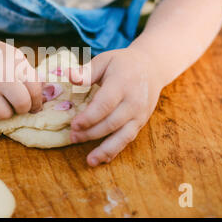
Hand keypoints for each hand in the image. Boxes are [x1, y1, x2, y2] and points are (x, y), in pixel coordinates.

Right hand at [0, 33, 42, 120]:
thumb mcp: (16, 58)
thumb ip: (30, 76)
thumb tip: (45, 98)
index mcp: (14, 64)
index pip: (34, 90)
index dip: (37, 101)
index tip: (34, 103)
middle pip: (22, 104)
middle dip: (24, 108)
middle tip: (19, 104)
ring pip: (4, 115)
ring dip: (6, 112)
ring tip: (2, 101)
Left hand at [68, 47, 162, 166]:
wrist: (152, 67)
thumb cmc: (122, 63)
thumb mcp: (104, 60)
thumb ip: (86, 71)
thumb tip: (68, 76)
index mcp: (122, 83)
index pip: (105, 104)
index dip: (89, 117)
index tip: (74, 124)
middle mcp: (133, 101)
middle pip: (111, 123)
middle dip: (91, 133)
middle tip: (72, 137)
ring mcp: (139, 114)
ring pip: (122, 136)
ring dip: (104, 149)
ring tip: (89, 160)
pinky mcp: (141, 123)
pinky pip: (128, 139)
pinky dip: (115, 151)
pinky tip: (102, 159)